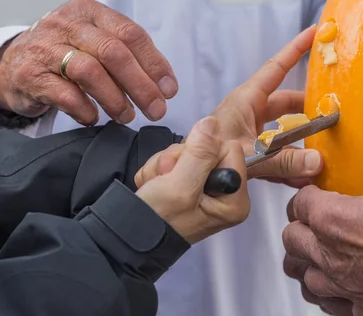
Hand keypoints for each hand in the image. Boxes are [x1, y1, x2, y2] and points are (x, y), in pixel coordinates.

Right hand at [0, 0, 177, 124]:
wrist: (11, 64)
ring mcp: (45, 48)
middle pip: (113, 52)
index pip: (131, 33)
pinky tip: (94, 118)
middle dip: (141, 86)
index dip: (154, 64)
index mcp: (89, 12)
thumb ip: (127, 55)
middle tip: (156, 110)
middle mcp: (66, 24)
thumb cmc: (66, 54)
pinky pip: (65, 94)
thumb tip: (164, 87)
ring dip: (115, 99)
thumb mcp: (94, 41)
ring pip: (90, 72)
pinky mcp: (29, 75)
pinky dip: (85, 109)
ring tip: (127, 116)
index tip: (169, 90)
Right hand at [136, 116, 247, 243]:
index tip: (183, 170)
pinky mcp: (190, 183)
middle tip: (166, 179)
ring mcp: (208, 188)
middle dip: (181, 159)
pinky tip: (155, 185)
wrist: (126, 238)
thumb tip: (211, 124)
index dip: (203, 152)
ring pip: (190, 151)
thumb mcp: (179, 186)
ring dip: (167, 163)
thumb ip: (199, 153)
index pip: (230, 148)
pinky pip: (178, 159)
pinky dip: (160, 169)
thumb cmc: (155, 222)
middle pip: (210, 148)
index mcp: (235, 198)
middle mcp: (226, 192)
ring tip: (158, 185)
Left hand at [212, 25, 322, 186]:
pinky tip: (304, 178)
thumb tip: (316, 162)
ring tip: (323, 149)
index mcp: (247, 100)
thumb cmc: (208, 157)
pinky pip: (277, 154)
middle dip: (309, 106)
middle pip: (287, 102)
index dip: (296, 49)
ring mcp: (251, 132)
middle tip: (331, 107)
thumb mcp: (249, 155)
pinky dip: (290, 165)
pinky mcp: (251, 151)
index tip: (315, 33)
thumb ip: (283, 160)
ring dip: (302, 142)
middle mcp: (250, 112)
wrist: (188, 177)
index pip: (276, 68)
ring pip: (284, 131)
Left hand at [282, 105, 362, 315]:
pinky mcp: (358, 309)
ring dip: (306, 262)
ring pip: (302, 274)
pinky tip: (339, 286)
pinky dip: (328, 294)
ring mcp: (341, 286)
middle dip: (300, 228)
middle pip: (292, 238)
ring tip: (317, 254)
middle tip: (314, 222)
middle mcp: (329, 255)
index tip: (314, 194)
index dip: (305, 197)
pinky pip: (327, 304)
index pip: (300, 203)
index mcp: (333, 219)